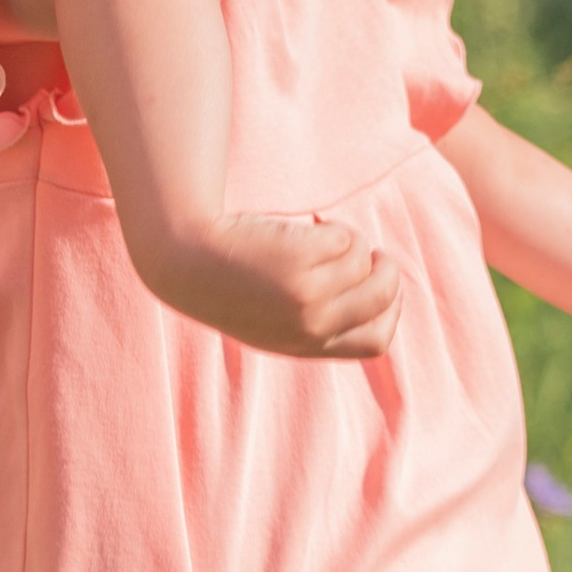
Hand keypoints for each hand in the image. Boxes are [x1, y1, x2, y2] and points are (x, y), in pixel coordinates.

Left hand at [151, 211, 404, 361]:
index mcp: (305, 346)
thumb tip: (372, 284)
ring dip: (352, 242)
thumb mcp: (272, 314)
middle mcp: (311, 329)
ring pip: (364, 264)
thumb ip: (316, 314)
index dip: (388, 311)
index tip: (378, 285)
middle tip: (373, 253)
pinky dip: (332, 228)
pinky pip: (345, 240)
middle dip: (387, 271)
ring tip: (322, 234)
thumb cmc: (226, 280)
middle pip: (382, 300)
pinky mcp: (302, 266)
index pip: (375, 342)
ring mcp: (308, 299)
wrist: (183, 261)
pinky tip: (306, 226)